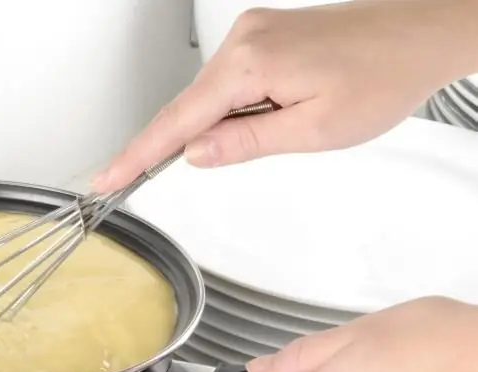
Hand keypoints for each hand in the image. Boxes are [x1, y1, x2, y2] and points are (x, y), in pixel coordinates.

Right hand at [92, 0, 477, 192]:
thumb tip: (194, 154)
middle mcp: (243, 40)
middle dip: (191, 145)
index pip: (177, 121)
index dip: (138, 155)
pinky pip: (230, 82)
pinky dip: (235, 110)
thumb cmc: (382, 76)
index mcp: (250, 63)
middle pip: (191, 108)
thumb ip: (246, 142)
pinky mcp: (263, 37)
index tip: (108, 178)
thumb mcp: (313, 129)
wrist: (421, 35)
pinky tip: (273, 115)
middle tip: (215, 167)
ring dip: (227, 128)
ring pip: (212, 97)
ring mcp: (252, 34)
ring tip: (287, 127)